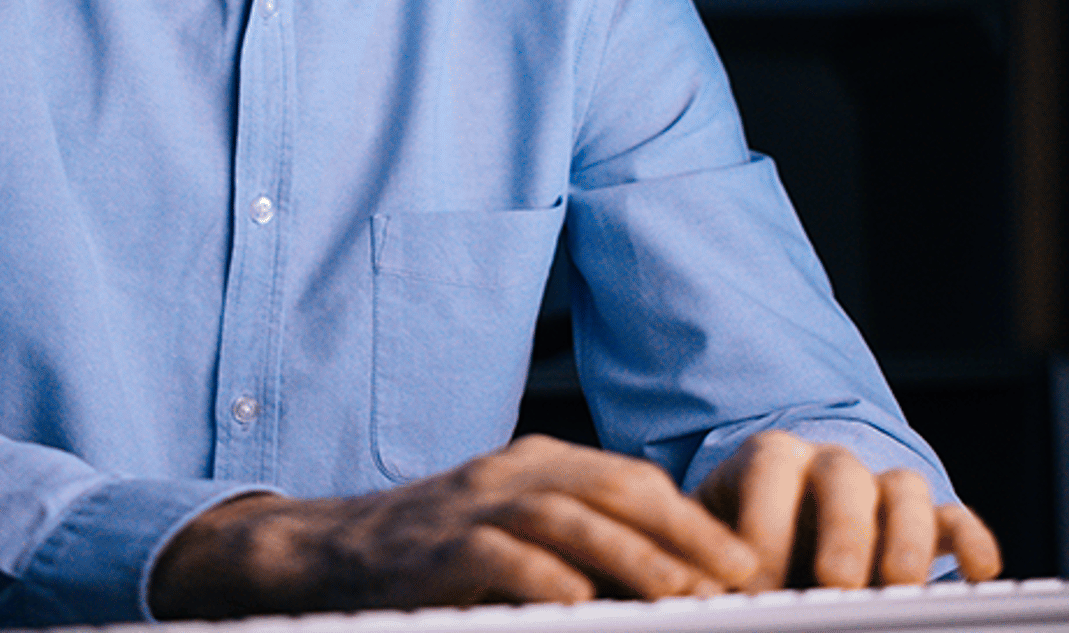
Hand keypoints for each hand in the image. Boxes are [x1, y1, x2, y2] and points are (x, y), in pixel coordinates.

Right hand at [151, 435, 762, 617]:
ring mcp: (471, 506)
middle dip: (683, 534)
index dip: (690, 516)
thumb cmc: (432, 550)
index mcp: (535, 461)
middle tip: (735, 579)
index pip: (630, 478)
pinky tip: (583, 606)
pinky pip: (502, 558)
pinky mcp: (437, 549)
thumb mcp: (509, 525)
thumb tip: (669, 574)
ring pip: (568, 519)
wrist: (325, 552)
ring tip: (683, 596)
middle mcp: (509, 473)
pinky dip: (547, 580)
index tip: (742, 561)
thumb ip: (576, 534)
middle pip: (613, 489)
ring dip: (634, 559)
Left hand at [696, 431, 1000, 588]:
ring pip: (905, 490)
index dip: (763, 525)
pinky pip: (954, 517)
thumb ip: (702, 566)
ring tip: (899, 586)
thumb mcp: (710, 547)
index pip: (768, 470)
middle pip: (843, 475)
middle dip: (840, 529)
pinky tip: (980, 573)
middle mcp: (828, 464)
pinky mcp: (925, 520)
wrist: (775, 535)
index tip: (756, 587)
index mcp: (769, 459)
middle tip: (834, 582)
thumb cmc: (736, 545)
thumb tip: (670, 600)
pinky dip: (970, 539)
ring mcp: (880, 488)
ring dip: (906, 537)